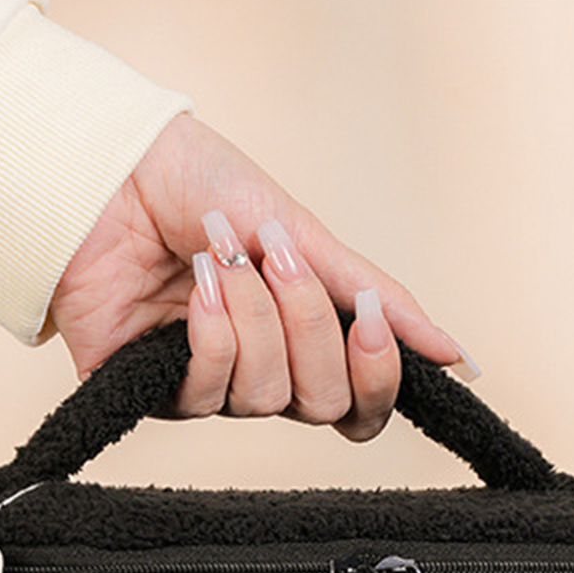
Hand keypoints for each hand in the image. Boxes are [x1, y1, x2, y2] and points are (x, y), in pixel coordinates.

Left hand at [48, 116, 474, 440]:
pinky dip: (211, 333)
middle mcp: (264, 372)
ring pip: (266, 397)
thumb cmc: (204, 188)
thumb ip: (381, 298)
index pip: (363, 405)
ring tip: (224, 257)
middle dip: (310, 327)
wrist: (115, 167)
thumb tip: (458, 358)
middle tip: (280, 260)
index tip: (370, 320)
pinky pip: (207, 394)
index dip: (379, 377)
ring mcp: (209, 386)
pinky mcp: (152, 391)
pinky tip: (196, 286)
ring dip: (254, 317)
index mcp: (306, 339)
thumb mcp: (308, 233)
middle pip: (323, 404)